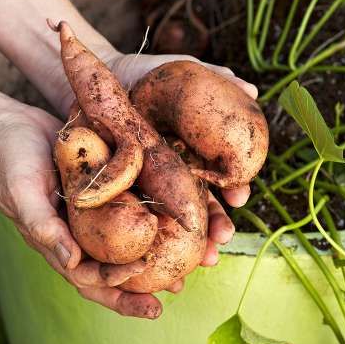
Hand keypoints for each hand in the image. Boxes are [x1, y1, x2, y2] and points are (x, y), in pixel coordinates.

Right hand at [0, 98, 169, 318]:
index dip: (115, 284)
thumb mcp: (21, 192)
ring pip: (124, 246)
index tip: (143, 276)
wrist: (9, 124)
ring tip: (184, 270)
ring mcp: (91, 215)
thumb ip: (42, 226)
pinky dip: (150, 221)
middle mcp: (77, 235)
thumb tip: (71, 263)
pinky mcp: (103, 190)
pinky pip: (128, 211)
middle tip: (172, 296)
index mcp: (57, 244)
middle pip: (110, 272)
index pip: (88, 277)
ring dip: (151, 259)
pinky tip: (175, 220)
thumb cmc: (9, 160)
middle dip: (138, 290)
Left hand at [106, 50, 258, 259]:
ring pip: (172, 220)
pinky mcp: (121, 190)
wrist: (93, 75)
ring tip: (200, 259)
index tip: (239, 198)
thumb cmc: (139, 72)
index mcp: (192, 149)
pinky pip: (135, 220)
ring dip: (190, 244)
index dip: (232, 188)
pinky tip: (163, 273)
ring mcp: (148, 182)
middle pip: (201, 205)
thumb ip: (211, 76)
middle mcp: (174, 171)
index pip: (219, 176)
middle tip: (221, 240)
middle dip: (215, 225)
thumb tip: (251, 89)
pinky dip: (148, 246)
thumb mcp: (175, 70)